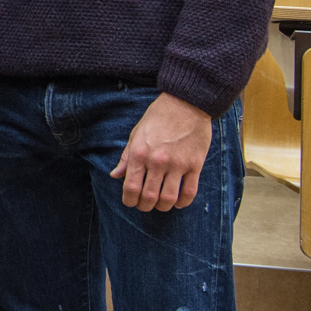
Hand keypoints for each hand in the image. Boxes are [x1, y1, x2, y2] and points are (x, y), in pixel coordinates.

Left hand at [111, 92, 212, 211]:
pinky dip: (183, 202)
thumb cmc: (158, 117)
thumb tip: (115, 176)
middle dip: (145, 206)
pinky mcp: (195, 165)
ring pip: (169, 198)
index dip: (129, 200)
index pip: (131, 187)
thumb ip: (126, 157)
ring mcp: (178, 164)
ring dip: (163, 207)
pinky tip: (178, 203)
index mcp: (140, 153)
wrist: (186, 103)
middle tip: (144, 206)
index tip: (130, 202)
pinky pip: (190, 192)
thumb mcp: (136, 134)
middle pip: (149, 196)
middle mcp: (157, 161)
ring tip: (160, 205)